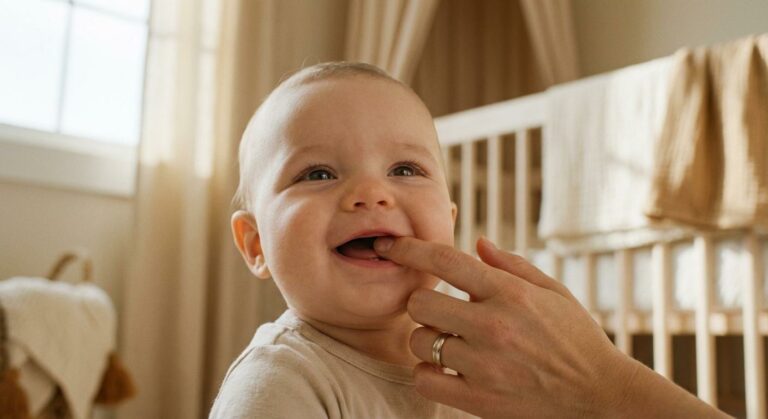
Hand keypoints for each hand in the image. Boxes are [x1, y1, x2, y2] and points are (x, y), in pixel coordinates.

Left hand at [373, 236, 634, 417]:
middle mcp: (493, 325)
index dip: (408, 249)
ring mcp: (484, 365)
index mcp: (510, 292)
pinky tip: (445, 369)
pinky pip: (424, 380)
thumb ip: (512, 265)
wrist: (602, 396)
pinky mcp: (479, 399)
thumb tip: (478, 242)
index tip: (388, 247)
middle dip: (422, 304)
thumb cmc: (578, 339)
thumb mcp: (554, 292)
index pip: (444, 260)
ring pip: (419, 341)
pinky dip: (427, 373)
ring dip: (426, 339)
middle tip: (437, 311)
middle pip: (420, 303)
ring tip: (449, 342)